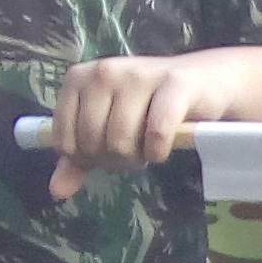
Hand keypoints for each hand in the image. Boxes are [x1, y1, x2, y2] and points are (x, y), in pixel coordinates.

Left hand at [49, 54, 236, 199]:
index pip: (64, 138)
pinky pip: (157, 132)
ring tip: (147, 150)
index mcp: (79, 78)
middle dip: (113, 158)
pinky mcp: (174, 84)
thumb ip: (80, 155)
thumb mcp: (107, 126)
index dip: (86, 157)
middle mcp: (104, 71)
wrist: (204, 82)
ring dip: (136, 157)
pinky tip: (162, 150)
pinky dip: (158, 151)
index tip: (107, 151)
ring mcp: (139, 75)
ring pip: (121, 139)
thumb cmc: (149, 106)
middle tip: (132, 152)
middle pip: (92, 141)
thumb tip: (57, 191)